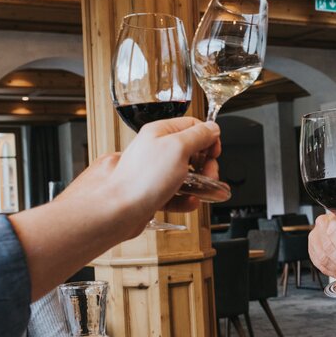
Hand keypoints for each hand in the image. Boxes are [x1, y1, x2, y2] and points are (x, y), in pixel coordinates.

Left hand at [58, 117, 220, 236]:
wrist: (120, 210)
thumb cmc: (142, 179)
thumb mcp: (178, 147)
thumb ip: (198, 135)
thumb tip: (212, 128)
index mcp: (160, 132)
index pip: (192, 126)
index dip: (208, 138)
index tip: (214, 152)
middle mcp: (156, 150)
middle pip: (192, 150)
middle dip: (206, 163)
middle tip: (210, 174)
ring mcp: (155, 172)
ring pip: (185, 173)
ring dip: (201, 182)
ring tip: (207, 191)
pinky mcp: (153, 192)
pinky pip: (176, 193)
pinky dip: (187, 198)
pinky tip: (191, 202)